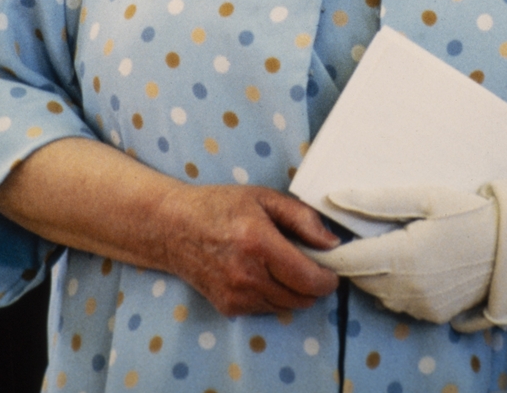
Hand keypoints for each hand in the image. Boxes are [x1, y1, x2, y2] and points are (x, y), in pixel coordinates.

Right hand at [161, 183, 339, 315]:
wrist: (174, 228)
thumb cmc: (220, 207)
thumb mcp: (264, 198)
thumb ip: (302, 218)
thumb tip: (331, 243)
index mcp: (259, 244)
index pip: (308, 279)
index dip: (327, 279)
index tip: (332, 270)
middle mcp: (248, 276)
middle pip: (301, 297)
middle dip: (312, 284)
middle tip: (307, 262)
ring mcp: (237, 296)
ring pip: (286, 306)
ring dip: (294, 291)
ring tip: (282, 264)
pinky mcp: (229, 308)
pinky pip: (266, 309)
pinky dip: (273, 295)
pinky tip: (261, 272)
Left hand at [305, 186, 497, 323]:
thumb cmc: (468, 214)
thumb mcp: (424, 197)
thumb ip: (375, 201)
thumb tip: (333, 198)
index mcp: (402, 256)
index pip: (345, 260)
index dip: (322, 252)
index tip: (306, 241)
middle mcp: (406, 288)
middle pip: (357, 277)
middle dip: (347, 259)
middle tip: (344, 235)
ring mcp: (420, 306)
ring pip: (375, 290)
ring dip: (369, 271)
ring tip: (377, 245)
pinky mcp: (432, 315)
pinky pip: (397, 301)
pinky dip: (391, 284)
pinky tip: (404, 264)